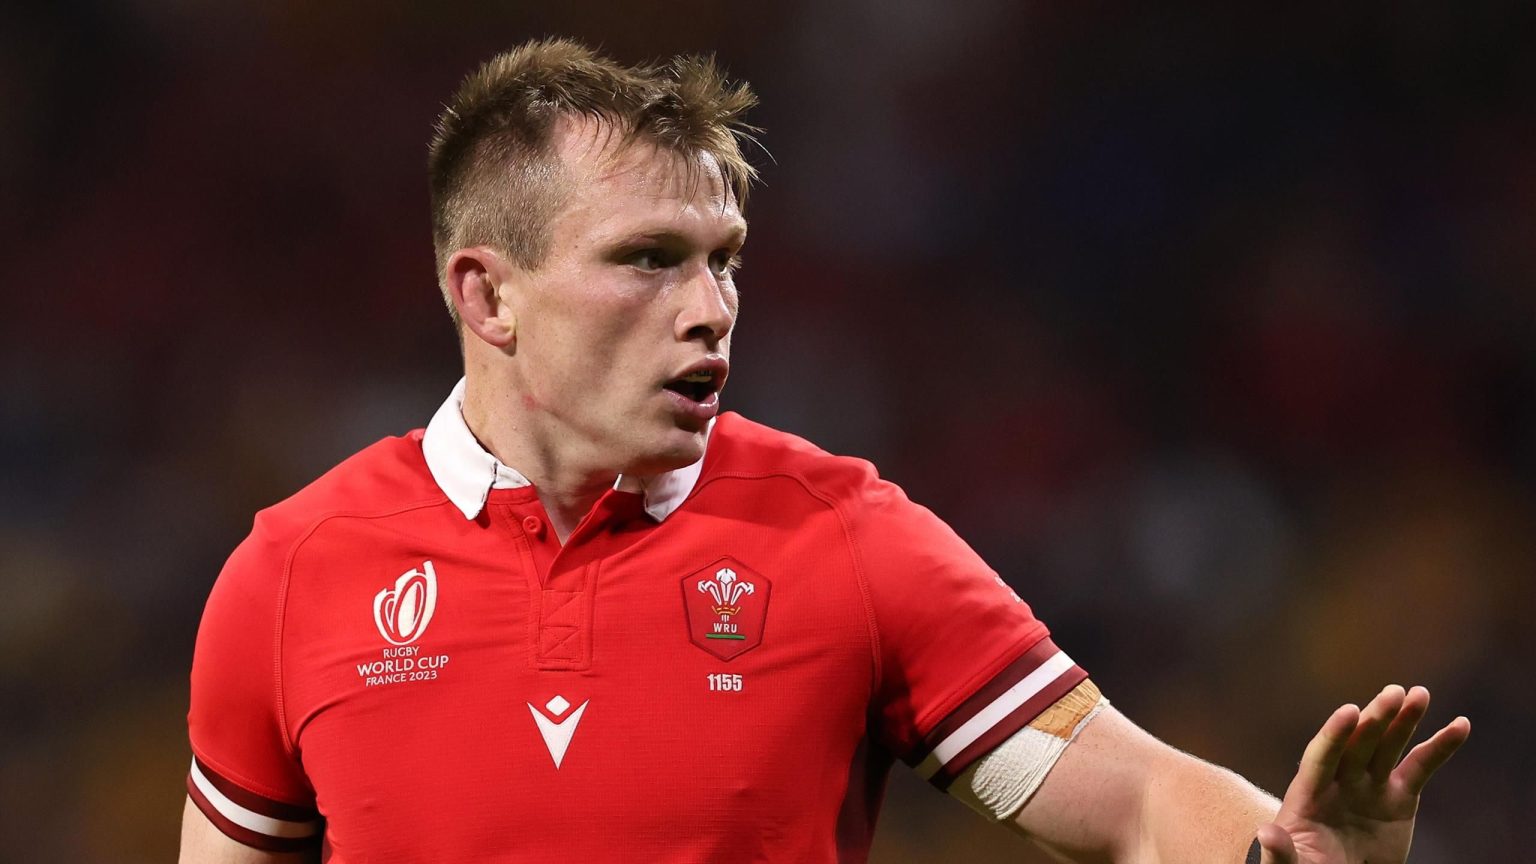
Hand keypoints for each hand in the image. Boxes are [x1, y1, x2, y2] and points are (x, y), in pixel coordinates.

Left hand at [1256, 685, 1469, 863]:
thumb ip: (1280, 851)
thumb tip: (1268, 833)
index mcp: (1308, 793)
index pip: (1320, 758)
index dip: (1334, 735)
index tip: (1349, 711)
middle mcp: (1340, 780)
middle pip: (1357, 744)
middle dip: (1374, 719)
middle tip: (1394, 693)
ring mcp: (1370, 784)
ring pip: (1387, 746)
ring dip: (1403, 720)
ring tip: (1420, 694)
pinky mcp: (1399, 796)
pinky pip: (1420, 766)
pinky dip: (1439, 746)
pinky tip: (1460, 725)